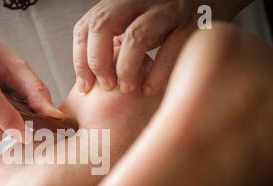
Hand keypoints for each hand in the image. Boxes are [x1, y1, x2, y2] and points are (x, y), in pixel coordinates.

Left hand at [73, 0, 250, 94]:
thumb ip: (114, 38)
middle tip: (106, 85)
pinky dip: (157, 73)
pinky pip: (171, 48)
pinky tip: (150, 88)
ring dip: (126, 68)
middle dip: (98, 61)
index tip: (85, 85)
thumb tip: (90, 75)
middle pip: (103, 24)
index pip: (86, 26)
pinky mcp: (192, 21)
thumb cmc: (167, 19)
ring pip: (136, 36)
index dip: (80, 58)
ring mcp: (166, 9)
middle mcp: (139, 0)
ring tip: (127, 88)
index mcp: (120, 2)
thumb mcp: (134, 21)